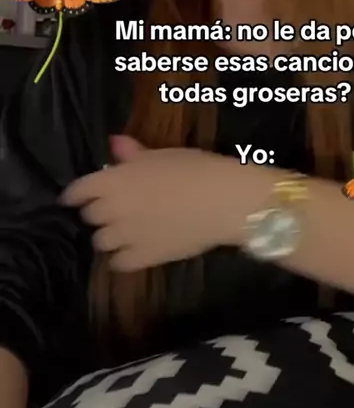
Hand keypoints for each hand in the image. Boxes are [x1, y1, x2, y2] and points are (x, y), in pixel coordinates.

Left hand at [61, 136, 272, 271]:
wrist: (223, 201)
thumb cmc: (193, 168)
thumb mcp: (162, 154)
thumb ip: (133, 153)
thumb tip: (113, 143)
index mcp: (114, 180)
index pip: (78, 190)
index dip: (75, 193)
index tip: (76, 196)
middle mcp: (113, 210)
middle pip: (90, 216)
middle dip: (97, 212)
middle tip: (111, 208)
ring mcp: (126, 237)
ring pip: (101, 242)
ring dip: (108, 235)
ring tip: (122, 231)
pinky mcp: (143, 258)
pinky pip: (118, 263)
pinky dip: (121, 258)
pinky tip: (132, 251)